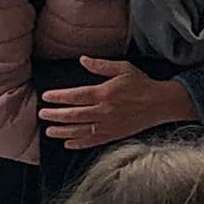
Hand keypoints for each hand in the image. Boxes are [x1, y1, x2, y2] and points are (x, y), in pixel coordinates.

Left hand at [39, 58, 194, 149]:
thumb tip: (82, 59)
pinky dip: (79, 143)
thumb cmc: (142, 84)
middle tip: (42, 114)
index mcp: (104, 93)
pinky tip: (68, 143)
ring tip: (49, 131)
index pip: (75, 96)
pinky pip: (93, 141)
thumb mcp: (123, 68)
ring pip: (80, 130)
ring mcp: (108, 125)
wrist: (161, 103)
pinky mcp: (114, 135)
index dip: (58, 97)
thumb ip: (101, 65)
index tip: (46, 97)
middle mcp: (104, 111)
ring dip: (62, 131)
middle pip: (73, 115)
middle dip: (55, 115)